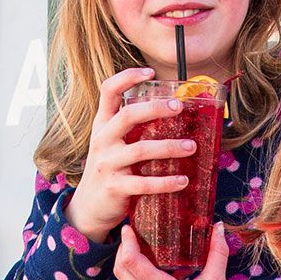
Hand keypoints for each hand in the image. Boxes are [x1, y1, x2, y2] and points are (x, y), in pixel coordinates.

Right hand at [64, 66, 195, 240]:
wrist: (89, 207)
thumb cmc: (109, 169)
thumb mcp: (111, 143)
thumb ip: (131, 128)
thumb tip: (169, 110)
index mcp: (102, 125)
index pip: (107, 91)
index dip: (127, 77)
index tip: (150, 72)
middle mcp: (102, 140)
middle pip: (128, 116)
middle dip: (156, 108)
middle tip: (179, 107)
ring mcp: (107, 164)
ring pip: (140, 150)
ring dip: (170, 147)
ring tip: (191, 147)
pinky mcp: (115, 187)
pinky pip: (144, 183)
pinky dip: (166, 182)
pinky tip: (183, 180)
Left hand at [114, 223, 234, 279]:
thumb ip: (217, 252)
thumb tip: (218, 227)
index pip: (131, 262)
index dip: (125, 242)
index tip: (128, 228)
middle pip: (120, 272)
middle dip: (121, 251)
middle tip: (131, 235)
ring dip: (130, 266)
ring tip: (143, 250)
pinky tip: (157, 272)